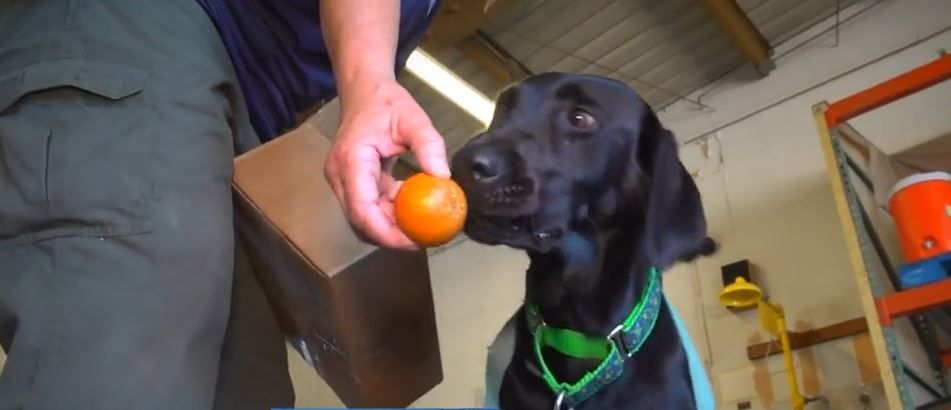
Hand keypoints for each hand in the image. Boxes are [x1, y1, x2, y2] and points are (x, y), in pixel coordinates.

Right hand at [324, 77, 449, 248]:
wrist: (364, 92)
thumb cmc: (385, 103)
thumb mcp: (413, 119)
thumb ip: (429, 146)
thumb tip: (442, 177)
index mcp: (351, 159)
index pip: (362, 209)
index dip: (386, 233)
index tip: (413, 242)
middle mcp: (340, 175)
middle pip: (360, 221)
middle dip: (390, 236)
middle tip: (424, 240)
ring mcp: (342, 182)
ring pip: (363, 219)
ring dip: (390, 227)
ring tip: (420, 226)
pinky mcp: (351, 185)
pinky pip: (368, 209)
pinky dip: (388, 214)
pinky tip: (411, 208)